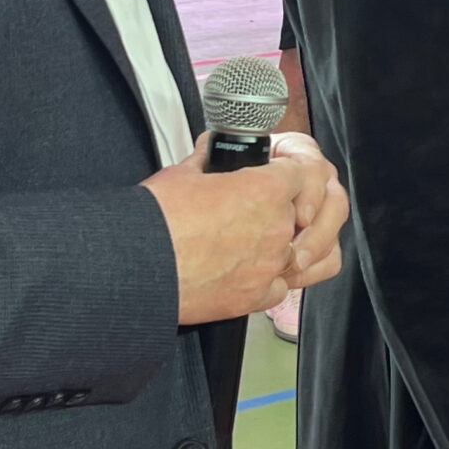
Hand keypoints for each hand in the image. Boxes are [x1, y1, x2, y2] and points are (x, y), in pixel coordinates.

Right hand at [145, 137, 339, 324]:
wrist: (134, 269)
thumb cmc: (154, 222)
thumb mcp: (183, 173)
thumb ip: (209, 158)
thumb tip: (210, 151)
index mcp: (266, 191)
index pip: (304, 170)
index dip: (291, 168)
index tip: (281, 171)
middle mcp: (277, 229)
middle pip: (311, 209)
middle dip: (299, 202)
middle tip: (282, 200)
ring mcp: (270, 266)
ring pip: (315, 250)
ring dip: (307, 239)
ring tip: (294, 234)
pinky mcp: (255, 297)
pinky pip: (288, 286)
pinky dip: (281, 276)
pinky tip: (267, 268)